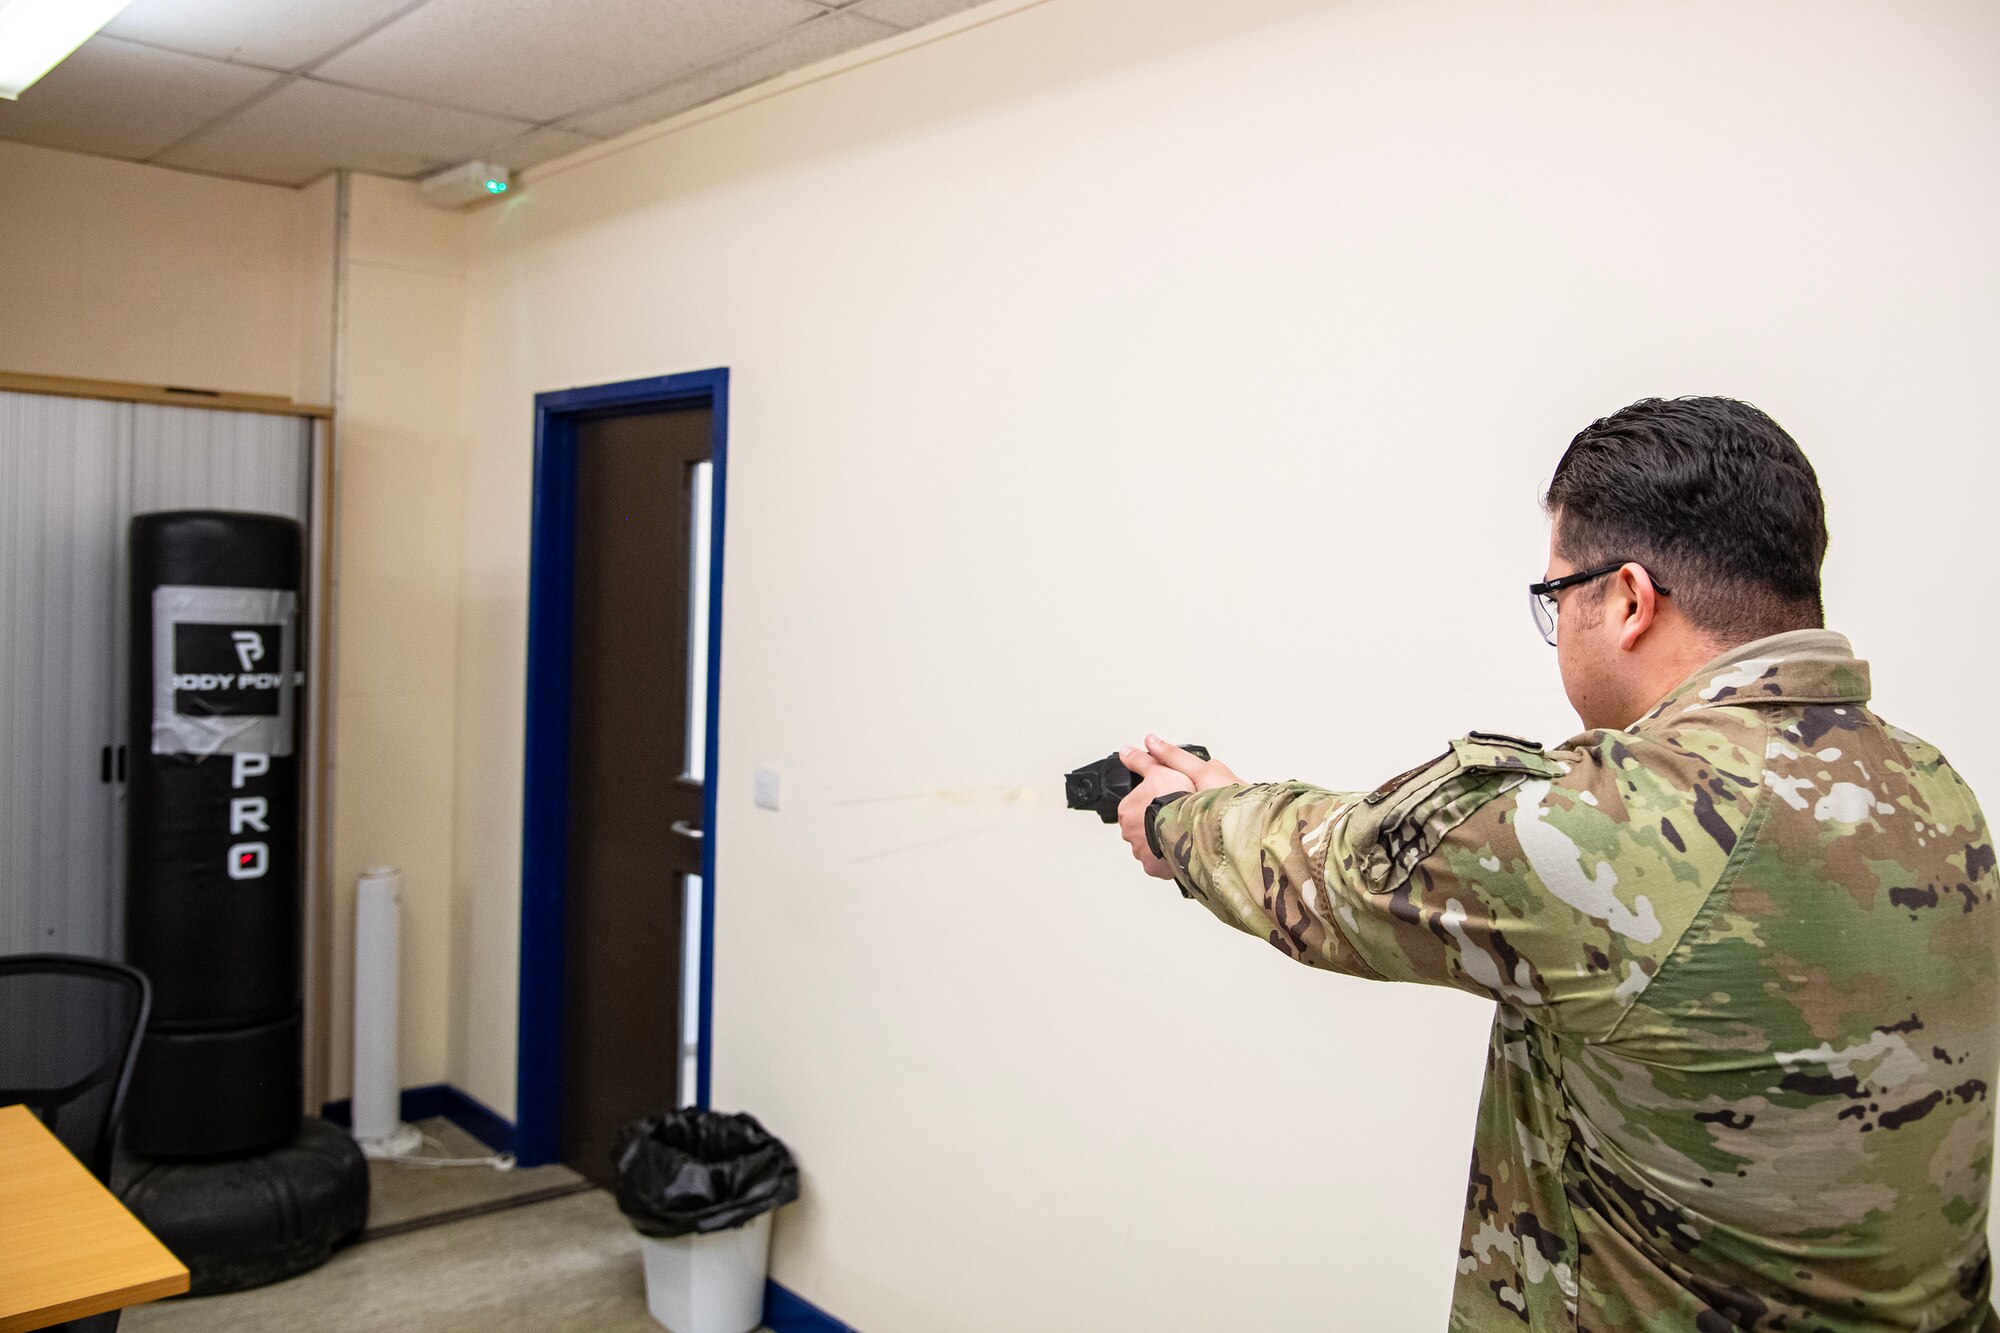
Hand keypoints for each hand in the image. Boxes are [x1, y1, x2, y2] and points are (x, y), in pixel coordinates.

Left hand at [1115, 735, 1242, 879]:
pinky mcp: (1152, 867)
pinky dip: (1167, 858)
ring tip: (1179, 833)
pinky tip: (1179, 848)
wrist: (1191, 824)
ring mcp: (1140, 851)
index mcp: (1127, 810)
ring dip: (1161, 840)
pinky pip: (1159, 863)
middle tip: (1174, 817)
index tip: (1165, 802)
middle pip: (1142, 826)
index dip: (1152, 803)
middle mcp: (1129, 832)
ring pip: (1150, 845)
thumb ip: (1142, 761)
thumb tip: (1126, 751)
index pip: (1136, 806)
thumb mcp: (1160, 770)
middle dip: (1155, 823)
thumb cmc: (1176, 798)